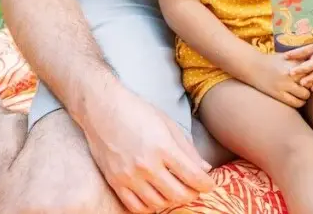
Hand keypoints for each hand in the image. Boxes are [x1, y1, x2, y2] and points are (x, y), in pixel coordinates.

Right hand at [83, 85, 214, 213]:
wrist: (102, 109)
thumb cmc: (137, 112)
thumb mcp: (168, 124)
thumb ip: (187, 149)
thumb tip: (205, 168)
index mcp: (163, 147)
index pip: (193, 176)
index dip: (206, 185)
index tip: (210, 184)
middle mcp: (147, 165)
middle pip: (178, 194)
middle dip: (192, 194)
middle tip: (195, 188)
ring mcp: (129, 176)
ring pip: (158, 203)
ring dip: (172, 201)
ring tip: (176, 190)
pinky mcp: (115, 182)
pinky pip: (136, 207)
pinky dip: (150, 207)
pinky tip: (156, 198)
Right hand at [247, 51, 311, 107]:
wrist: (252, 66)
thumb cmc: (271, 60)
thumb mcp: (287, 57)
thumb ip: (301, 60)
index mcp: (294, 63)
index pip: (312, 71)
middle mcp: (290, 74)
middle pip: (311, 83)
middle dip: (311, 85)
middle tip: (309, 86)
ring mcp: (284, 85)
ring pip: (305, 95)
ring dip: (305, 96)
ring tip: (303, 94)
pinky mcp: (278, 94)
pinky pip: (295, 103)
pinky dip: (298, 102)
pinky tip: (297, 99)